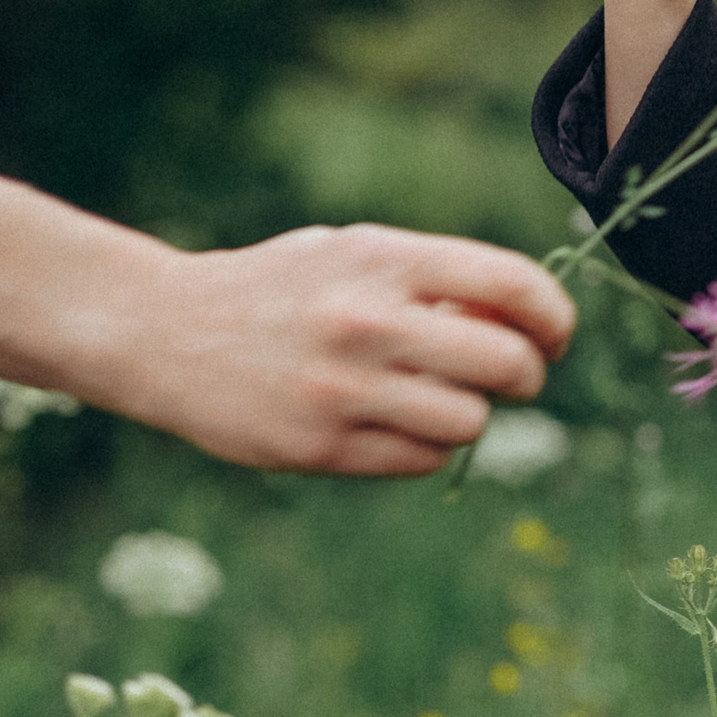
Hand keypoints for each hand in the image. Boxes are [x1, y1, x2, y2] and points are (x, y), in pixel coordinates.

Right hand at [107, 226, 576, 476]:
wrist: (161, 330)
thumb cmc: (280, 290)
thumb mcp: (351, 254)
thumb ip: (433, 281)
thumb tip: (526, 324)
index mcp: (383, 260)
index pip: (514, 286)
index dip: (555, 318)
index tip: (555, 336)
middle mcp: (368, 321)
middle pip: (508, 364)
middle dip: (527, 375)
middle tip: (513, 377)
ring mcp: (343, 389)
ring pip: (470, 422)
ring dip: (470, 416)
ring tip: (438, 399)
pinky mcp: (320, 446)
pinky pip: (421, 461)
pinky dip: (425, 448)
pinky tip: (392, 425)